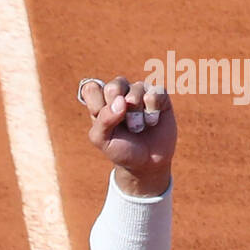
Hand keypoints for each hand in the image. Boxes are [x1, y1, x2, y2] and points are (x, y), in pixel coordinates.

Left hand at [78, 75, 175, 195]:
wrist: (146, 163)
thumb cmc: (121, 150)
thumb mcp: (104, 142)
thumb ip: (103, 121)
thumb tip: (121, 101)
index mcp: (101, 100)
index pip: (91, 88)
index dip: (97, 107)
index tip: (103, 123)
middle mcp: (120, 92)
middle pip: (114, 86)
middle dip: (118, 111)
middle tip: (123, 124)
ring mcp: (139, 91)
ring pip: (136, 90)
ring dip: (136, 116)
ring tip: (138, 127)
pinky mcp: (158, 94)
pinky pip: (154, 94)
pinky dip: (152, 112)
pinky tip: (152, 121)